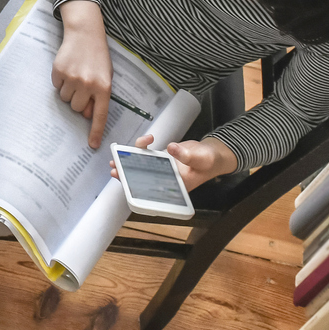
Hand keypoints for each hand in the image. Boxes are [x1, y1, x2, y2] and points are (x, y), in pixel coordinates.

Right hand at [52, 2, 112, 148]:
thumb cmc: (97, 57)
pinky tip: (67, 69)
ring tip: (75, 75)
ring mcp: (72, 78)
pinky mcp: (59, 72)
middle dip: (79, 101)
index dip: (96, 132)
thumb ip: (99, 96)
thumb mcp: (105, 76)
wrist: (85, 33)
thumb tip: (86, 115)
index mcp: (104, 87)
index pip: (100, 115)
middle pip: (78, 109)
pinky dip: (60, 82)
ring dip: (69, 91)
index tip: (93, 145)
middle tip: (82, 86)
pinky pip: (57, 87)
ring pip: (66, 99)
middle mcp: (88, 85)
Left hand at [113, 134, 238, 191]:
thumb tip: (171, 149)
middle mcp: (166, 179)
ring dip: (129, 161)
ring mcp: (162, 168)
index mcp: (174, 186)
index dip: (137, 188)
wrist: (213, 153)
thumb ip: (187, 155)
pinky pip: (147, 154)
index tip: (126, 182)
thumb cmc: (209, 161)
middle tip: (115, 169)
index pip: (153, 190)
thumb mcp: (201, 159)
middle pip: (142, 179)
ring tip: (119, 155)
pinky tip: (148, 139)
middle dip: (127, 175)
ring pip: (141, 166)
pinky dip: (143, 147)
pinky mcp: (161, 158)